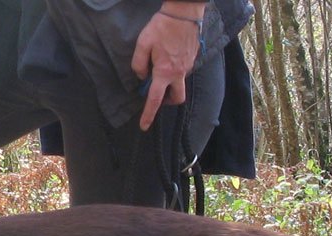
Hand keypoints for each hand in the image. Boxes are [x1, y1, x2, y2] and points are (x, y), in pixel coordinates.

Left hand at [131, 1, 205, 130]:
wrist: (184, 13)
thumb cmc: (162, 27)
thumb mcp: (142, 44)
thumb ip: (138, 64)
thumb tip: (141, 77)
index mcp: (165, 72)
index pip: (155, 99)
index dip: (148, 114)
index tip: (144, 126)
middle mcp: (179, 72)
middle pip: (176, 98)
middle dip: (167, 101)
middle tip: (157, 94)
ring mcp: (188, 66)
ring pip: (180, 84)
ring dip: (170, 84)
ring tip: (159, 68)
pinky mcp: (193, 58)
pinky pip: (183, 71)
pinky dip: (174, 71)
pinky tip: (167, 57)